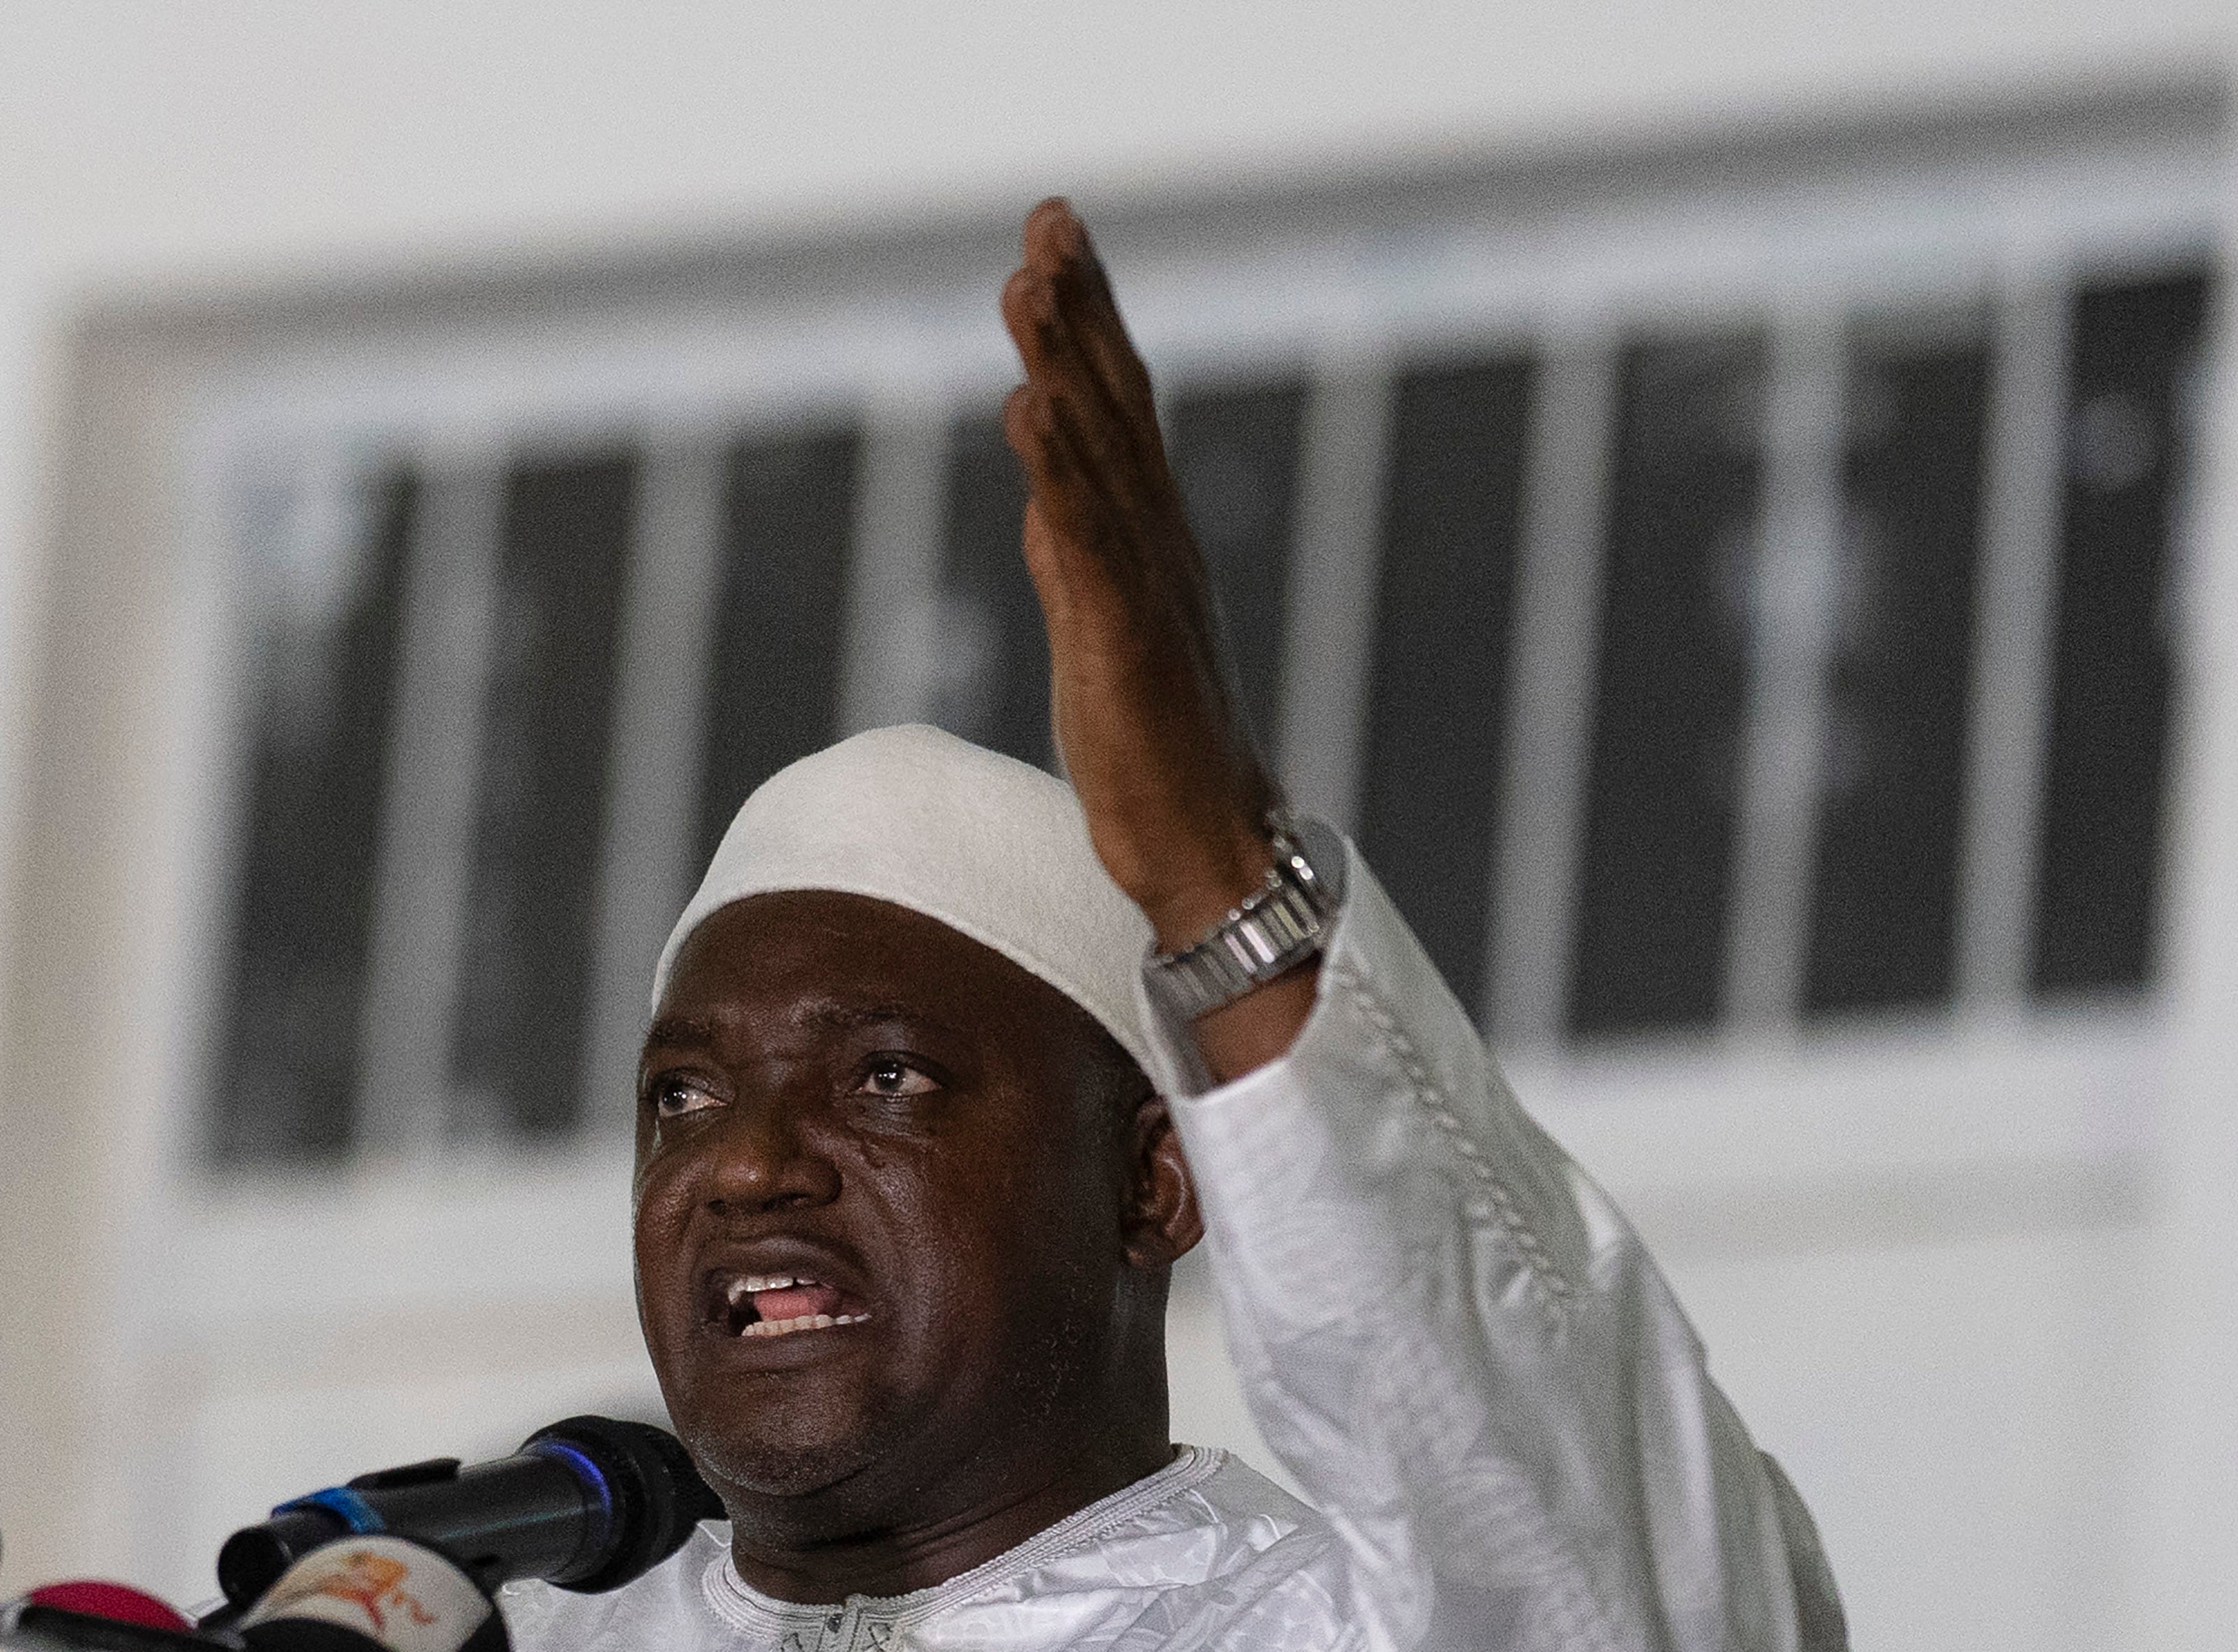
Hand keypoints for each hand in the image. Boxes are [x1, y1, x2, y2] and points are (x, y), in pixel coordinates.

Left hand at [998, 205, 1294, 982]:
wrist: (1210, 848)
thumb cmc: (1154, 752)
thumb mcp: (1098, 633)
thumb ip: (1074, 560)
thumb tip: (1044, 499)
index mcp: (1150, 543)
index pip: (1115, 411)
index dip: (1088, 323)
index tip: (1055, 242)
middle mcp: (1157, 547)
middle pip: (1115, 403)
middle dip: (1082, 306)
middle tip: (1050, 217)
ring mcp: (1145, 589)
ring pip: (1101, 451)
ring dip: (1065, 360)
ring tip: (1029, 278)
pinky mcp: (1122, 640)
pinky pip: (1085, 541)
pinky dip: (1056, 469)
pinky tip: (1027, 405)